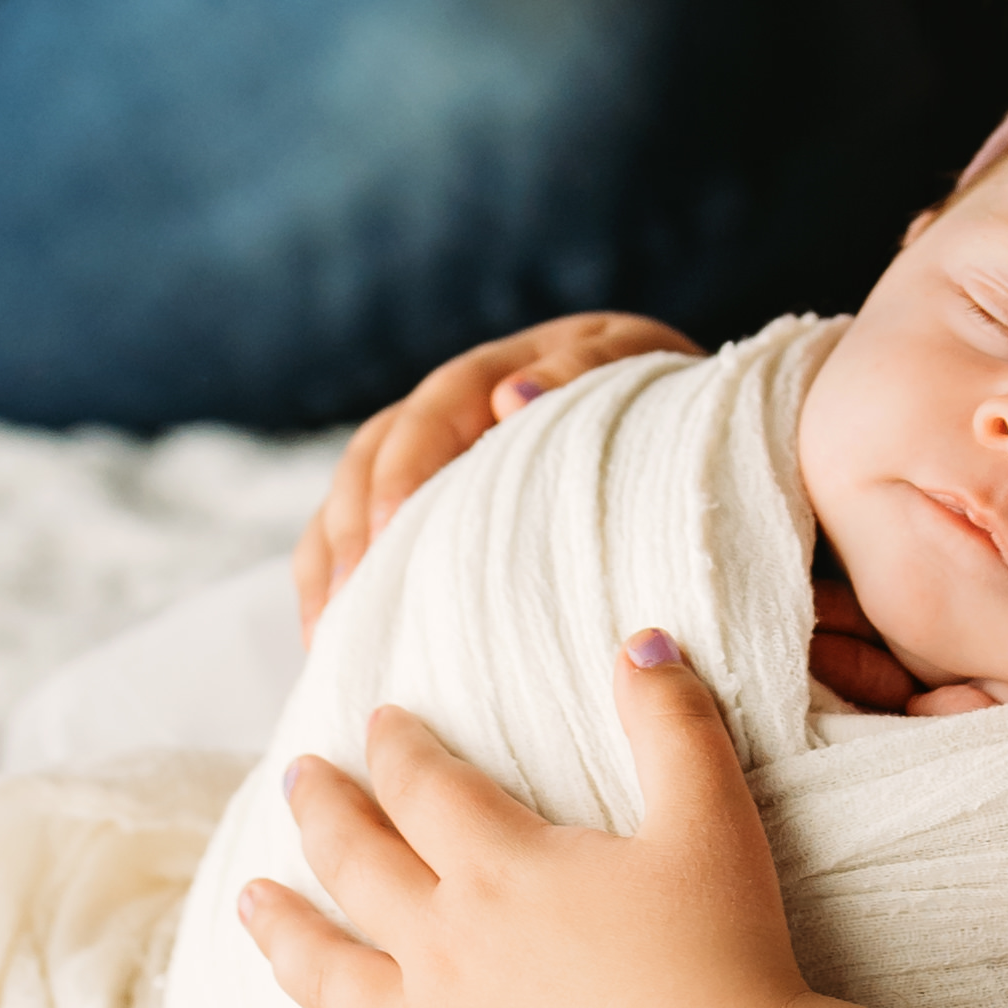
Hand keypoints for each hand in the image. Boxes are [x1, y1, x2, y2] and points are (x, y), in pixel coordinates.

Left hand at [246, 669, 806, 1007]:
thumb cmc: (724, 954)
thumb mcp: (710, 817)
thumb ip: (672, 722)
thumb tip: (639, 640)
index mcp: (502, 868)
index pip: (423, 788)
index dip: (395, 748)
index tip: (375, 721)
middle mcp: (449, 948)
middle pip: (358, 869)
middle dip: (322, 815)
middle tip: (296, 779)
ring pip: (333, 982)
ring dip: (284, 938)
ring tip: (249, 906)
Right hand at [293, 314, 692, 636]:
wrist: (680, 424)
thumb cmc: (662, 406)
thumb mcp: (633, 367)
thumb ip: (580, 373)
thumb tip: (508, 397)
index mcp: (500, 370)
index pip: (430, 411)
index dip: (403, 470)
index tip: (394, 531)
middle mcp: (451, 410)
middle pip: (372, 458)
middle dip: (353, 528)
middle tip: (349, 602)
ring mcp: (433, 459)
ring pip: (350, 497)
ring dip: (332, 563)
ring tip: (327, 635)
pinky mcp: (426, 510)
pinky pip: (356, 537)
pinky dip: (333, 583)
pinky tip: (330, 640)